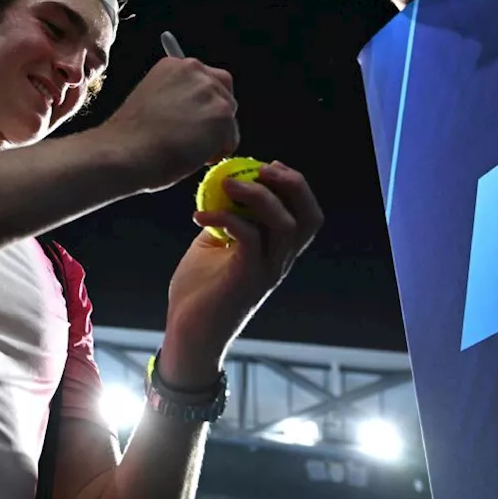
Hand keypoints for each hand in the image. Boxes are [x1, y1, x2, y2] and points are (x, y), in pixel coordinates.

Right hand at [96, 52, 238, 192]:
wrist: (124, 152)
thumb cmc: (129, 137)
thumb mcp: (150, 99)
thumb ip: (174, 97)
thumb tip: (193, 113)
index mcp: (174, 65)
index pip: (204, 78)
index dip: (200, 102)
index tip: (189, 120)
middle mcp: (195, 70)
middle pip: (224, 92)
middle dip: (214, 115)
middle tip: (195, 137)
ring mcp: (211, 92)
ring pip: (228, 118)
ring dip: (215, 136)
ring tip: (190, 150)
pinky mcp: (222, 115)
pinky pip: (231, 139)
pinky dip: (218, 152)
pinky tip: (194, 158)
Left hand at [159, 162, 323, 386]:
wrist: (188, 332)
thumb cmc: (199, 290)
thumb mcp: (213, 245)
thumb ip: (225, 220)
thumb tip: (218, 187)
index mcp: (277, 252)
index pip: (306, 214)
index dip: (295, 186)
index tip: (267, 166)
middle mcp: (280, 261)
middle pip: (308, 217)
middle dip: (292, 185)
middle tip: (261, 169)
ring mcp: (267, 271)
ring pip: (284, 225)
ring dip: (258, 197)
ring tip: (226, 184)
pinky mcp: (246, 279)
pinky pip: (247, 238)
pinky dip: (225, 217)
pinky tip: (198, 215)